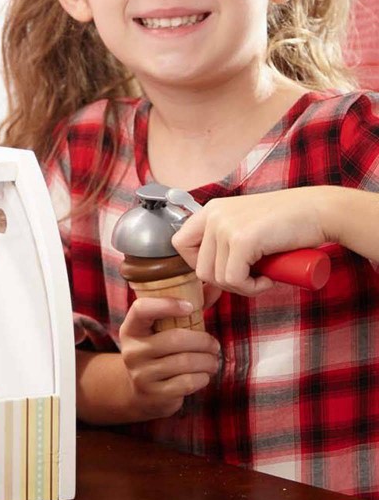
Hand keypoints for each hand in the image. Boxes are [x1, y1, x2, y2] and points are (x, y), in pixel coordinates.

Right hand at [119, 298, 220, 420]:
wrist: (141, 392)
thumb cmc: (159, 352)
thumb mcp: (164, 330)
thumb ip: (189, 308)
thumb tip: (216, 286)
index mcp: (131, 328)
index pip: (141, 309)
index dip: (166, 305)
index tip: (189, 307)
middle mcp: (132, 350)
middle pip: (175, 339)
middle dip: (203, 341)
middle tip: (214, 344)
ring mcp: (142, 374)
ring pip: (185, 362)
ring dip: (208, 360)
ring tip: (213, 360)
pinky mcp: (155, 394)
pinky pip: (188, 383)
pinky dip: (203, 377)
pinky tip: (204, 375)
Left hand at [171, 189, 330, 298]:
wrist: (319, 211)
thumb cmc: (288, 222)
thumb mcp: (245, 226)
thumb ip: (225, 240)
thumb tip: (209, 275)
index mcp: (210, 210)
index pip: (180, 244)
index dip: (198, 264)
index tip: (224, 270)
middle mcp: (213, 215)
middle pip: (199, 268)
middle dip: (225, 282)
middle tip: (250, 278)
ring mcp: (225, 226)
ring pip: (216, 277)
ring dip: (241, 287)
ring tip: (263, 276)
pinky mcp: (242, 239)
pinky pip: (234, 279)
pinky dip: (251, 288)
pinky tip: (268, 278)